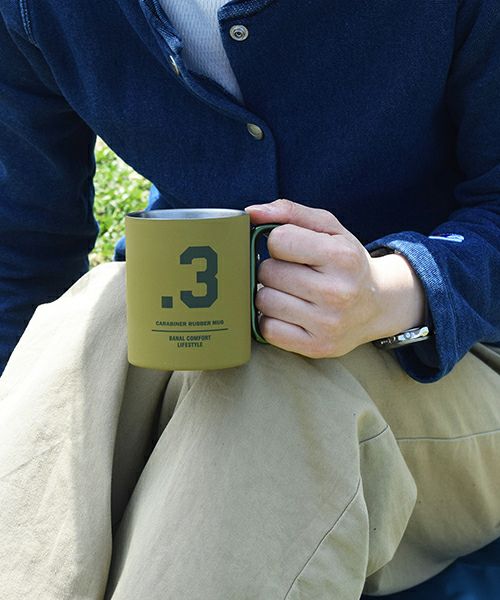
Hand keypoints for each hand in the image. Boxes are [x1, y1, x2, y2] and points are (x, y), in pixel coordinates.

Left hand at [245, 199, 425, 357]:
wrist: (378, 305)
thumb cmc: (345, 262)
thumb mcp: (329, 228)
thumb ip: (290, 212)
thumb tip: (250, 213)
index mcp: (342, 257)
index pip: (279, 240)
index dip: (280, 241)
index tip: (293, 248)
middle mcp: (338, 292)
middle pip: (268, 271)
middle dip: (273, 268)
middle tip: (292, 272)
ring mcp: (327, 324)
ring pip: (263, 300)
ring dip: (269, 293)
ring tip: (290, 292)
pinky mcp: (316, 347)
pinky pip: (267, 329)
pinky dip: (271, 319)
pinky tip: (289, 312)